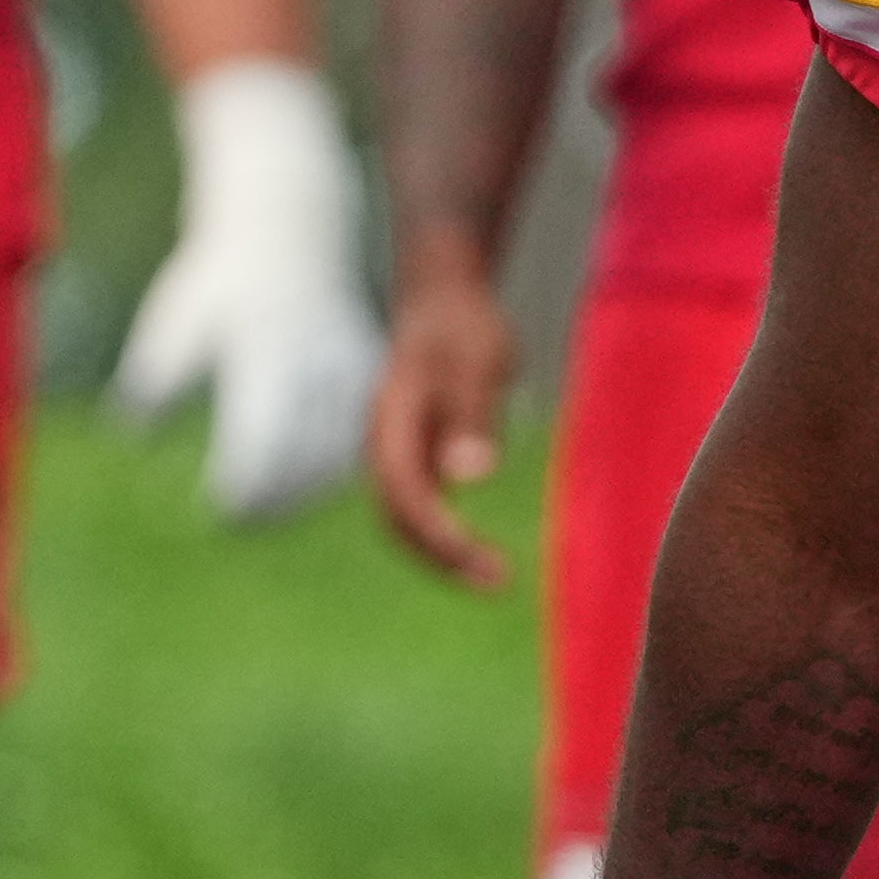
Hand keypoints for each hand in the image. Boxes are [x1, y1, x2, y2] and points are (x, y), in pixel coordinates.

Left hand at [109, 59, 381, 524]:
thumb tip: (134, 436)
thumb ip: (155, 380)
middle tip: (245, 522)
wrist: (286, 228)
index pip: (261, 439)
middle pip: (304, 454)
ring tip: (273, 511)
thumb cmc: (216, 283)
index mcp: (263, 350)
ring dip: (309, 489)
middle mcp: (313, 360)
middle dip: (277, 498)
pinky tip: (309, 483)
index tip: (221, 510)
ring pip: (340, 447)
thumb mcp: (175, 322)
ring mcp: (347, 363)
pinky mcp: (368, 366)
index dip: (245, 485)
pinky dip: (338, 463)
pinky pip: (361, 430)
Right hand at [366, 261, 522, 587]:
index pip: (405, 491)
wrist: (443, 297)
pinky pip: (420, 508)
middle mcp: (384, 443)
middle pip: (396, 518)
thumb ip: (473, 417)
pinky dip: (444, 536)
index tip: (475, 554)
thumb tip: (469, 475)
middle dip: (440, 557)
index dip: (436, 529)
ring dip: (441, 555)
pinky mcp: (413, 457)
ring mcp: (395, 452)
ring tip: (492, 577)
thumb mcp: (479, 361)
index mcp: (391, 421)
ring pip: (405, 519)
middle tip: (495, 581)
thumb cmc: (463, 325)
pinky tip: (477, 551)